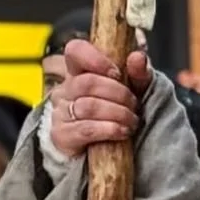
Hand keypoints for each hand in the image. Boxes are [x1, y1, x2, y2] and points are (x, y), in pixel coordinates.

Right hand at [49, 39, 150, 157]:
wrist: (100, 149)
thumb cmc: (115, 110)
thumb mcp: (131, 89)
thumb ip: (137, 72)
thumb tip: (138, 57)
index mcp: (78, 71)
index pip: (75, 51)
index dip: (95, 58)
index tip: (117, 73)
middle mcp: (65, 89)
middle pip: (88, 82)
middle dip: (118, 93)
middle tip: (134, 104)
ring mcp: (60, 112)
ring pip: (88, 107)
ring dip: (118, 114)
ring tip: (132, 121)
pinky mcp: (62, 135)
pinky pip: (86, 129)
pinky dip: (110, 129)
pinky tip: (123, 132)